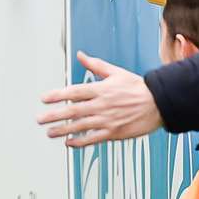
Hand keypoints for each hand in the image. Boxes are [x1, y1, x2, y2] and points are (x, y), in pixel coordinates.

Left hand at [38, 51, 162, 146]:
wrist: (159, 103)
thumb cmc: (138, 88)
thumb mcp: (116, 72)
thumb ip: (95, 65)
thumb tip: (81, 55)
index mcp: (101, 89)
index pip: (74, 92)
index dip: (57, 95)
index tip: (44, 99)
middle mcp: (102, 105)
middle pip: (73, 111)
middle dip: (54, 115)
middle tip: (40, 119)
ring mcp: (107, 120)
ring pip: (80, 126)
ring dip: (62, 130)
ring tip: (49, 133)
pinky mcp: (113, 132)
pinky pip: (92, 139)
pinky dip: (80, 142)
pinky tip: (69, 143)